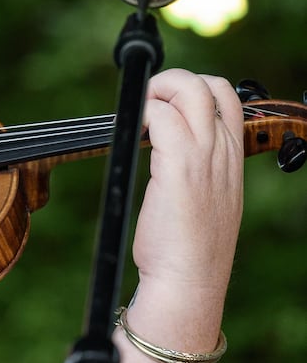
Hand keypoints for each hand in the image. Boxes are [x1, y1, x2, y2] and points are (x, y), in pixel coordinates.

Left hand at [131, 69, 243, 303]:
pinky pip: (163, 117)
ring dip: (157, 90)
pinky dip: (144, 111)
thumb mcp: (202, 202)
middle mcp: (224, 152)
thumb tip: (165, 155)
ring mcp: (206, 158)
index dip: (192, 89)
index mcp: (232, 158)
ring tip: (138, 112)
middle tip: (146, 101)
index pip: (226, 99)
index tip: (162, 103)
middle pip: (211, 85)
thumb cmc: (187, 250)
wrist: (190, 281)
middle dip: (173, 80)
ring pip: (190, 91)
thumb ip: (193, 173)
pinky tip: (130, 127)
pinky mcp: (180, 168)